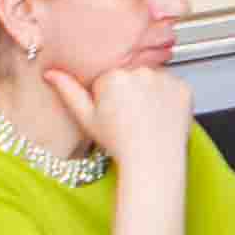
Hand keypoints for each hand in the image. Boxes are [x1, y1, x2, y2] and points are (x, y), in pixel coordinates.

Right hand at [41, 61, 195, 174]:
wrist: (153, 161)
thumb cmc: (120, 143)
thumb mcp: (87, 119)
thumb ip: (68, 91)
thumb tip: (51, 73)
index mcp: (114, 77)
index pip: (109, 78)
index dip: (109, 97)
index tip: (114, 113)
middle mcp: (141, 72)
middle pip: (131, 75)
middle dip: (130, 91)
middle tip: (131, 116)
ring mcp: (165, 79)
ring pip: (152, 79)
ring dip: (150, 92)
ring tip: (146, 117)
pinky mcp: (184, 87)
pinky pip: (173, 86)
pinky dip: (169, 98)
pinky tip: (161, 115)